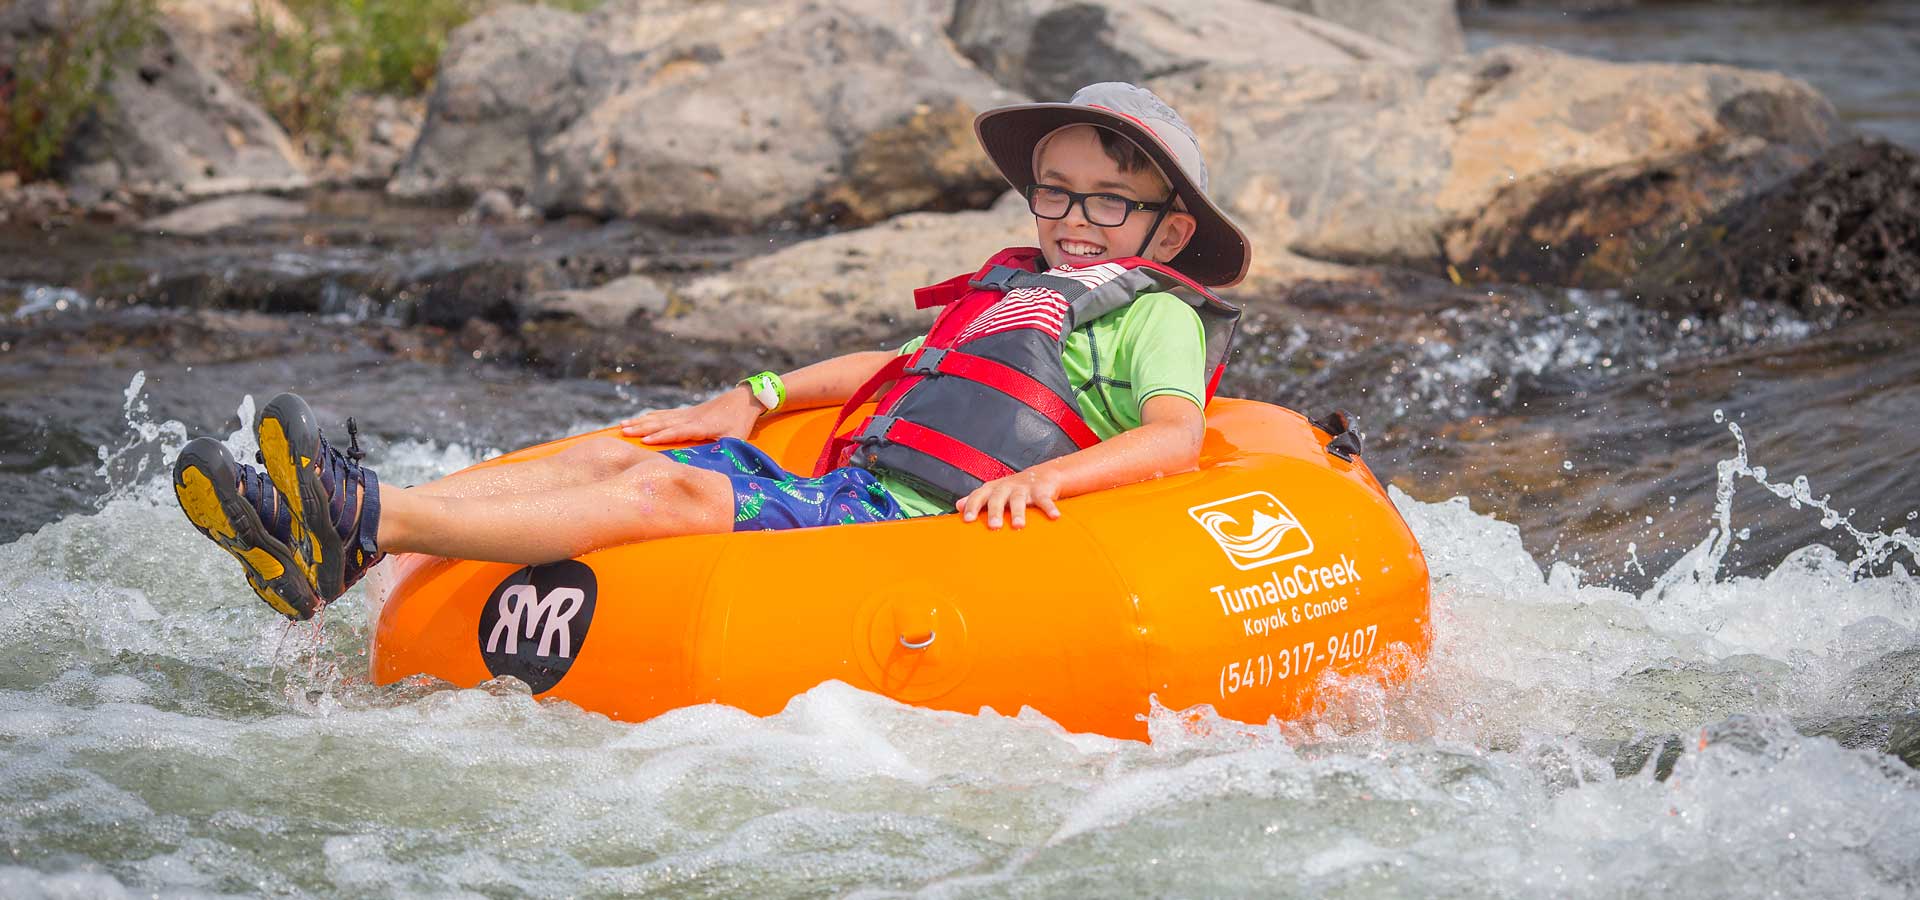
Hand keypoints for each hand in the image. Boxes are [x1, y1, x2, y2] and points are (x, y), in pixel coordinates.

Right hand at [620, 387, 761, 443]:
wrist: (743, 399)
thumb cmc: (740, 422)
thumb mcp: (736, 439)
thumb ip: (724, 453)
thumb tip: (714, 472)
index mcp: (701, 426)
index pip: (677, 431)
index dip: (661, 436)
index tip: (644, 442)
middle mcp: (690, 418)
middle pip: (662, 423)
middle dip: (642, 428)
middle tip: (623, 431)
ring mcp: (687, 414)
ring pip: (660, 417)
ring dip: (641, 422)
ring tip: (622, 425)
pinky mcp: (686, 412)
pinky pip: (665, 414)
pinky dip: (650, 416)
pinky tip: (639, 419)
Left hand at [957, 468, 1063, 529]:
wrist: (1042, 475)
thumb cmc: (1012, 489)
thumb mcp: (994, 492)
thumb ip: (977, 499)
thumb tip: (958, 506)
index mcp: (993, 489)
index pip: (979, 496)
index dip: (973, 506)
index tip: (968, 520)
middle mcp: (1006, 487)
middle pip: (998, 498)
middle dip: (995, 512)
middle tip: (994, 527)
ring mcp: (1024, 488)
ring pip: (1019, 500)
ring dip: (1018, 512)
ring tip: (1018, 526)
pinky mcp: (1042, 491)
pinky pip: (1045, 500)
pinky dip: (1049, 508)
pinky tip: (1054, 517)